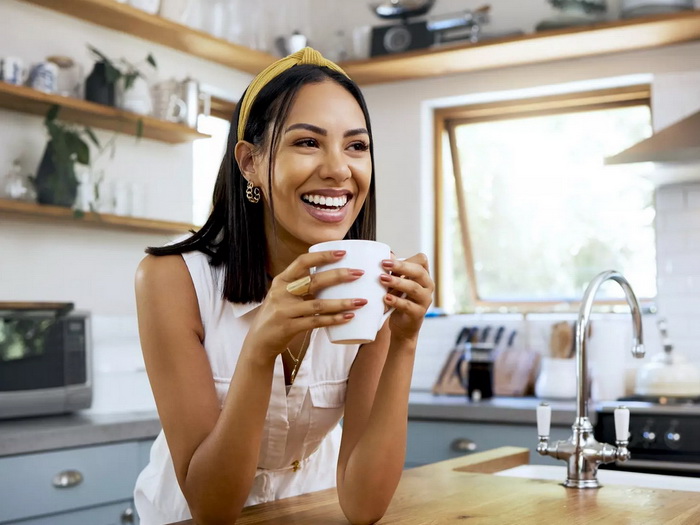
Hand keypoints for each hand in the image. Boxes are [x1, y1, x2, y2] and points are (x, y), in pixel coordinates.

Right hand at [244, 250, 366, 360]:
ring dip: (342, 302)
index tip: (342, 253)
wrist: (259, 342)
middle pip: (314, 281)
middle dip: (339, 276)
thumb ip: (301, 286)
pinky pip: (316, 322)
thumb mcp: (283, 296)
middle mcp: (281, 293)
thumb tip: (331, 275)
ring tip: (361, 301)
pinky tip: (348, 317)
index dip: (322, 256)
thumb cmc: (277, 316)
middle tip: (359, 273)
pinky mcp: (289, 327)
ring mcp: (285, 311)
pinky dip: (333, 320)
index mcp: (281, 281)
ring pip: (318, 304)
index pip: (302, 262)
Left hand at [379, 253, 433, 342]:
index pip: (422, 260)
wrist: (402, 326)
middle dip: (401, 267)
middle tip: (383, 264)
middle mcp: (427, 286)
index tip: (386, 260)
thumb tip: (387, 254)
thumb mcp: (395, 284)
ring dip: (397, 282)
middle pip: (419, 272)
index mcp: (423, 275)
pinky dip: (396, 301)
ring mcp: (425, 300)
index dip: (406, 258)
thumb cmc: (398, 300)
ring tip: (382, 279)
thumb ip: (393, 271)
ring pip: (413, 287)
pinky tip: (385, 298)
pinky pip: (408, 305)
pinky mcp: (418, 313)